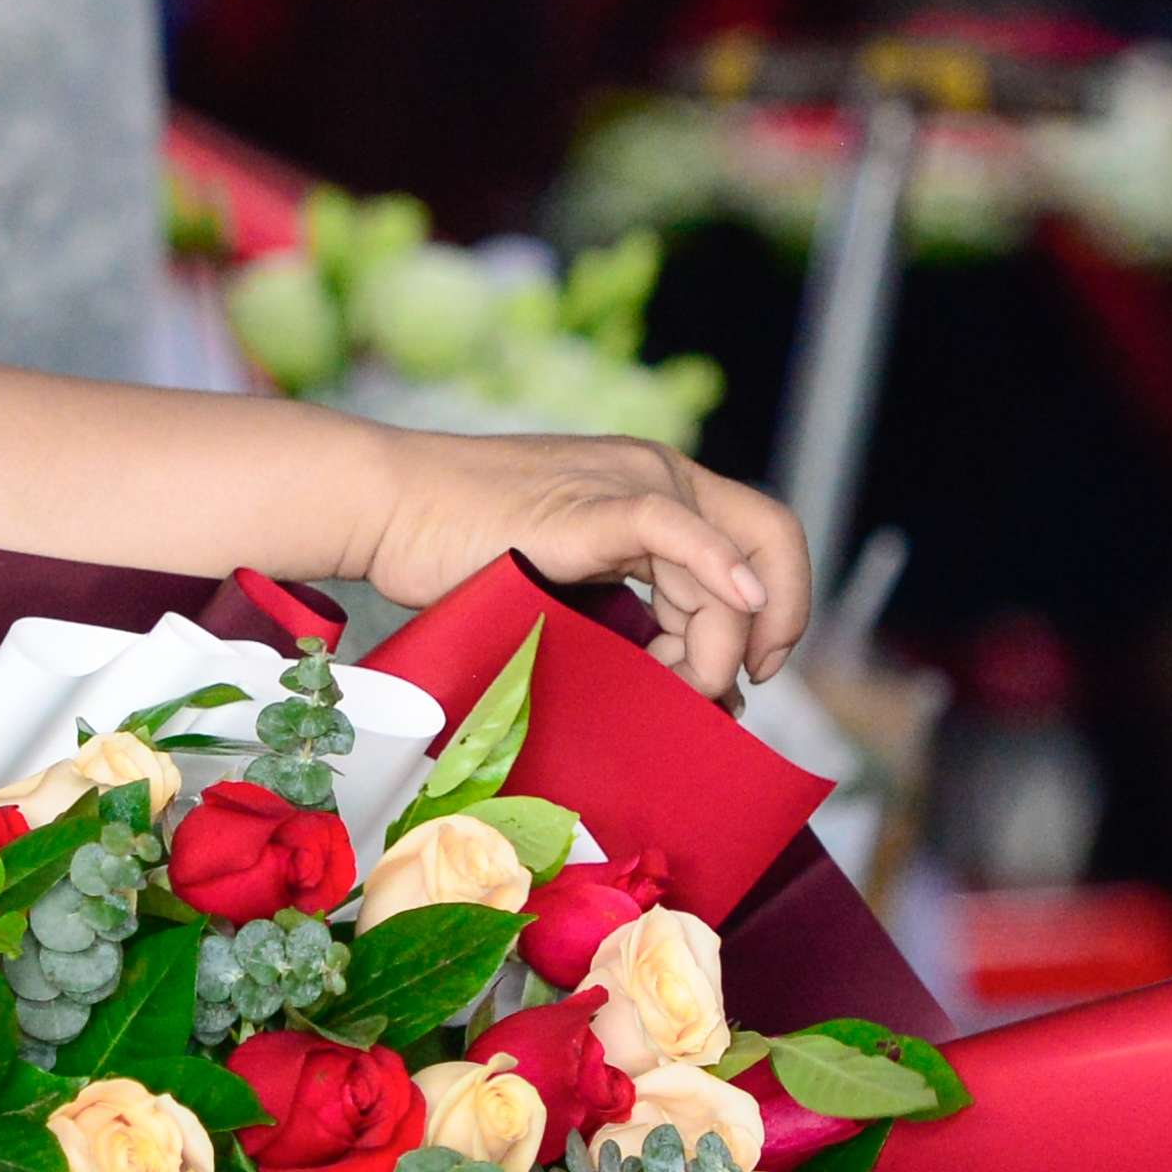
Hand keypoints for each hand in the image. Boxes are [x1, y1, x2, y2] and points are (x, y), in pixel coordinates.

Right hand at [359, 430, 809, 698]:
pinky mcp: (591, 507)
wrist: (390, 507)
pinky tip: (734, 624)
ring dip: (715, 646)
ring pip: (726, 562)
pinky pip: (678, 533)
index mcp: (655, 486)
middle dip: (762, 634)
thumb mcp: (571, 584)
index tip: (749, 674)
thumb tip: (701, 687)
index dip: (781, 608)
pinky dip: (720, 574)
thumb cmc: (459, 554)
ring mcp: (628, 483)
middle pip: (768, 546)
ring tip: (668, 693)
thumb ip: (634, 615)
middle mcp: (656, 474)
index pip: (765, 537)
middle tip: (718, 697)